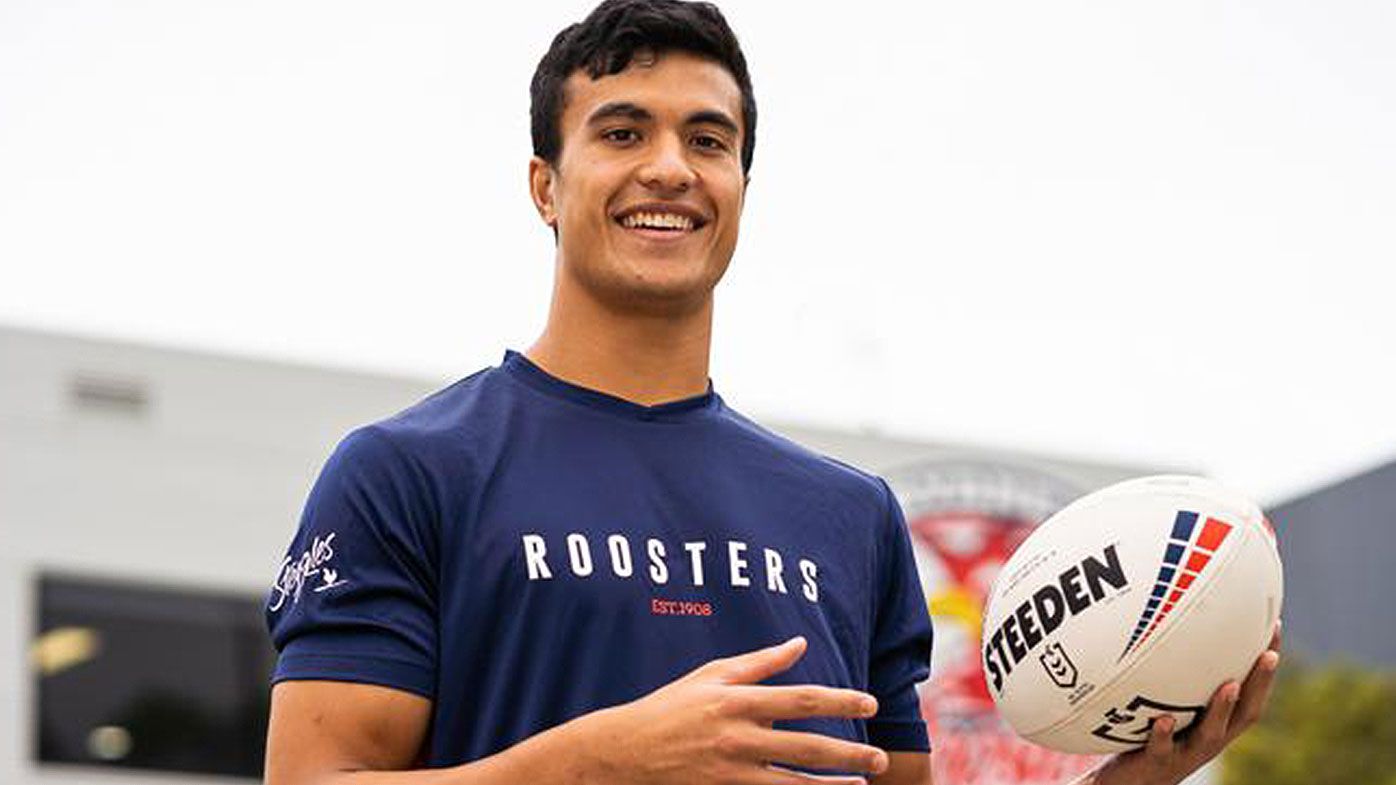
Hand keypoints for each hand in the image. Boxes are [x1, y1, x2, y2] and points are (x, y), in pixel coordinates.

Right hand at [573, 636, 888, 784]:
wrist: (625, 750)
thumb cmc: (671, 707)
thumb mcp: (712, 675)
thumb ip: (760, 663)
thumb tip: (800, 643)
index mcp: (738, 701)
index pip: (801, 699)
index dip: (840, 700)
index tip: (869, 702)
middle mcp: (738, 736)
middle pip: (806, 747)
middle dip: (849, 753)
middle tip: (881, 758)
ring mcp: (731, 770)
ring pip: (793, 784)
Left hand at [1089, 621, 1282, 784]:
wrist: (1128, 780)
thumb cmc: (1149, 735)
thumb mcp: (1167, 702)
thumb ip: (1176, 673)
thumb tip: (1172, 618)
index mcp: (1218, 723)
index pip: (1251, 692)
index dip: (1265, 665)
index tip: (1275, 625)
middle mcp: (1209, 739)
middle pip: (1245, 714)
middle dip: (1259, 684)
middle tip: (1269, 654)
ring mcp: (1186, 753)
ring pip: (1210, 734)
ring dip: (1221, 710)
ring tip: (1229, 685)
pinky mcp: (1157, 763)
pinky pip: (1161, 749)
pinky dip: (1164, 734)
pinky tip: (1163, 719)